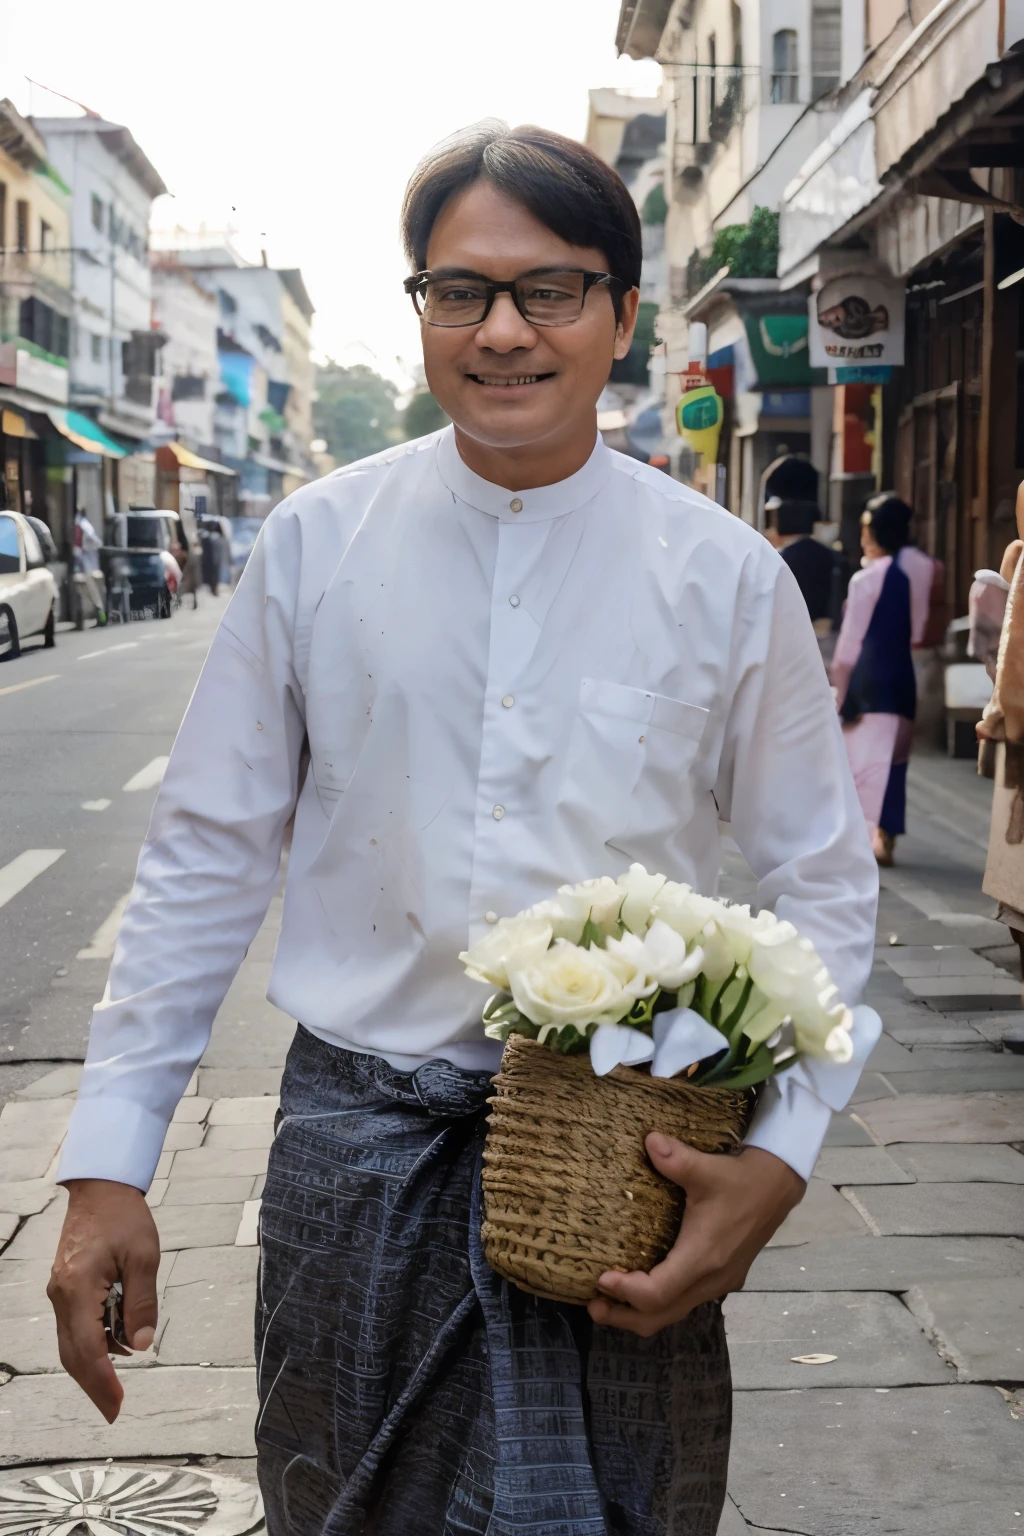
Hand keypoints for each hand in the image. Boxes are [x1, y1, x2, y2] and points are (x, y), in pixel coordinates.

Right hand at [47, 1179, 160, 1422]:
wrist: (100, 1189)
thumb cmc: (124, 1217)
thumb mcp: (144, 1258)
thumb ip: (142, 1302)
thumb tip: (142, 1344)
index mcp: (78, 1289)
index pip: (88, 1349)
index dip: (102, 1381)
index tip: (116, 1405)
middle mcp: (62, 1296)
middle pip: (73, 1354)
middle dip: (94, 1384)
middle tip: (114, 1409)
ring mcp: (60, 1292)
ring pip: (72, 1342)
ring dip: (97, 1360)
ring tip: (126, 1363)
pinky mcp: (66, 1288)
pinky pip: (76, 1325)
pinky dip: (94, 1339)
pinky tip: (119, 1336)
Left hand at [587, 1136, 804, 1336]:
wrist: (778, 1186)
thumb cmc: (739, 1180)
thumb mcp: (706, 1168)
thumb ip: (675, 1158)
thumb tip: (648, 1140)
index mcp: (702, 1257)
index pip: (657, 1293)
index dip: (625, 1292)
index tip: (601, 1277)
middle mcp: (710, 1279)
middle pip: (660, 1316)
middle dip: (624, 1316)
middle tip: (593, 1305)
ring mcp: (718, 1284)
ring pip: (674, 1314)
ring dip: (640, 1313)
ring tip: (610, 1301)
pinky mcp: (723, 1279)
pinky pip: (685, 1303)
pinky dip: (659, 1303)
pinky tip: (643, 1285)